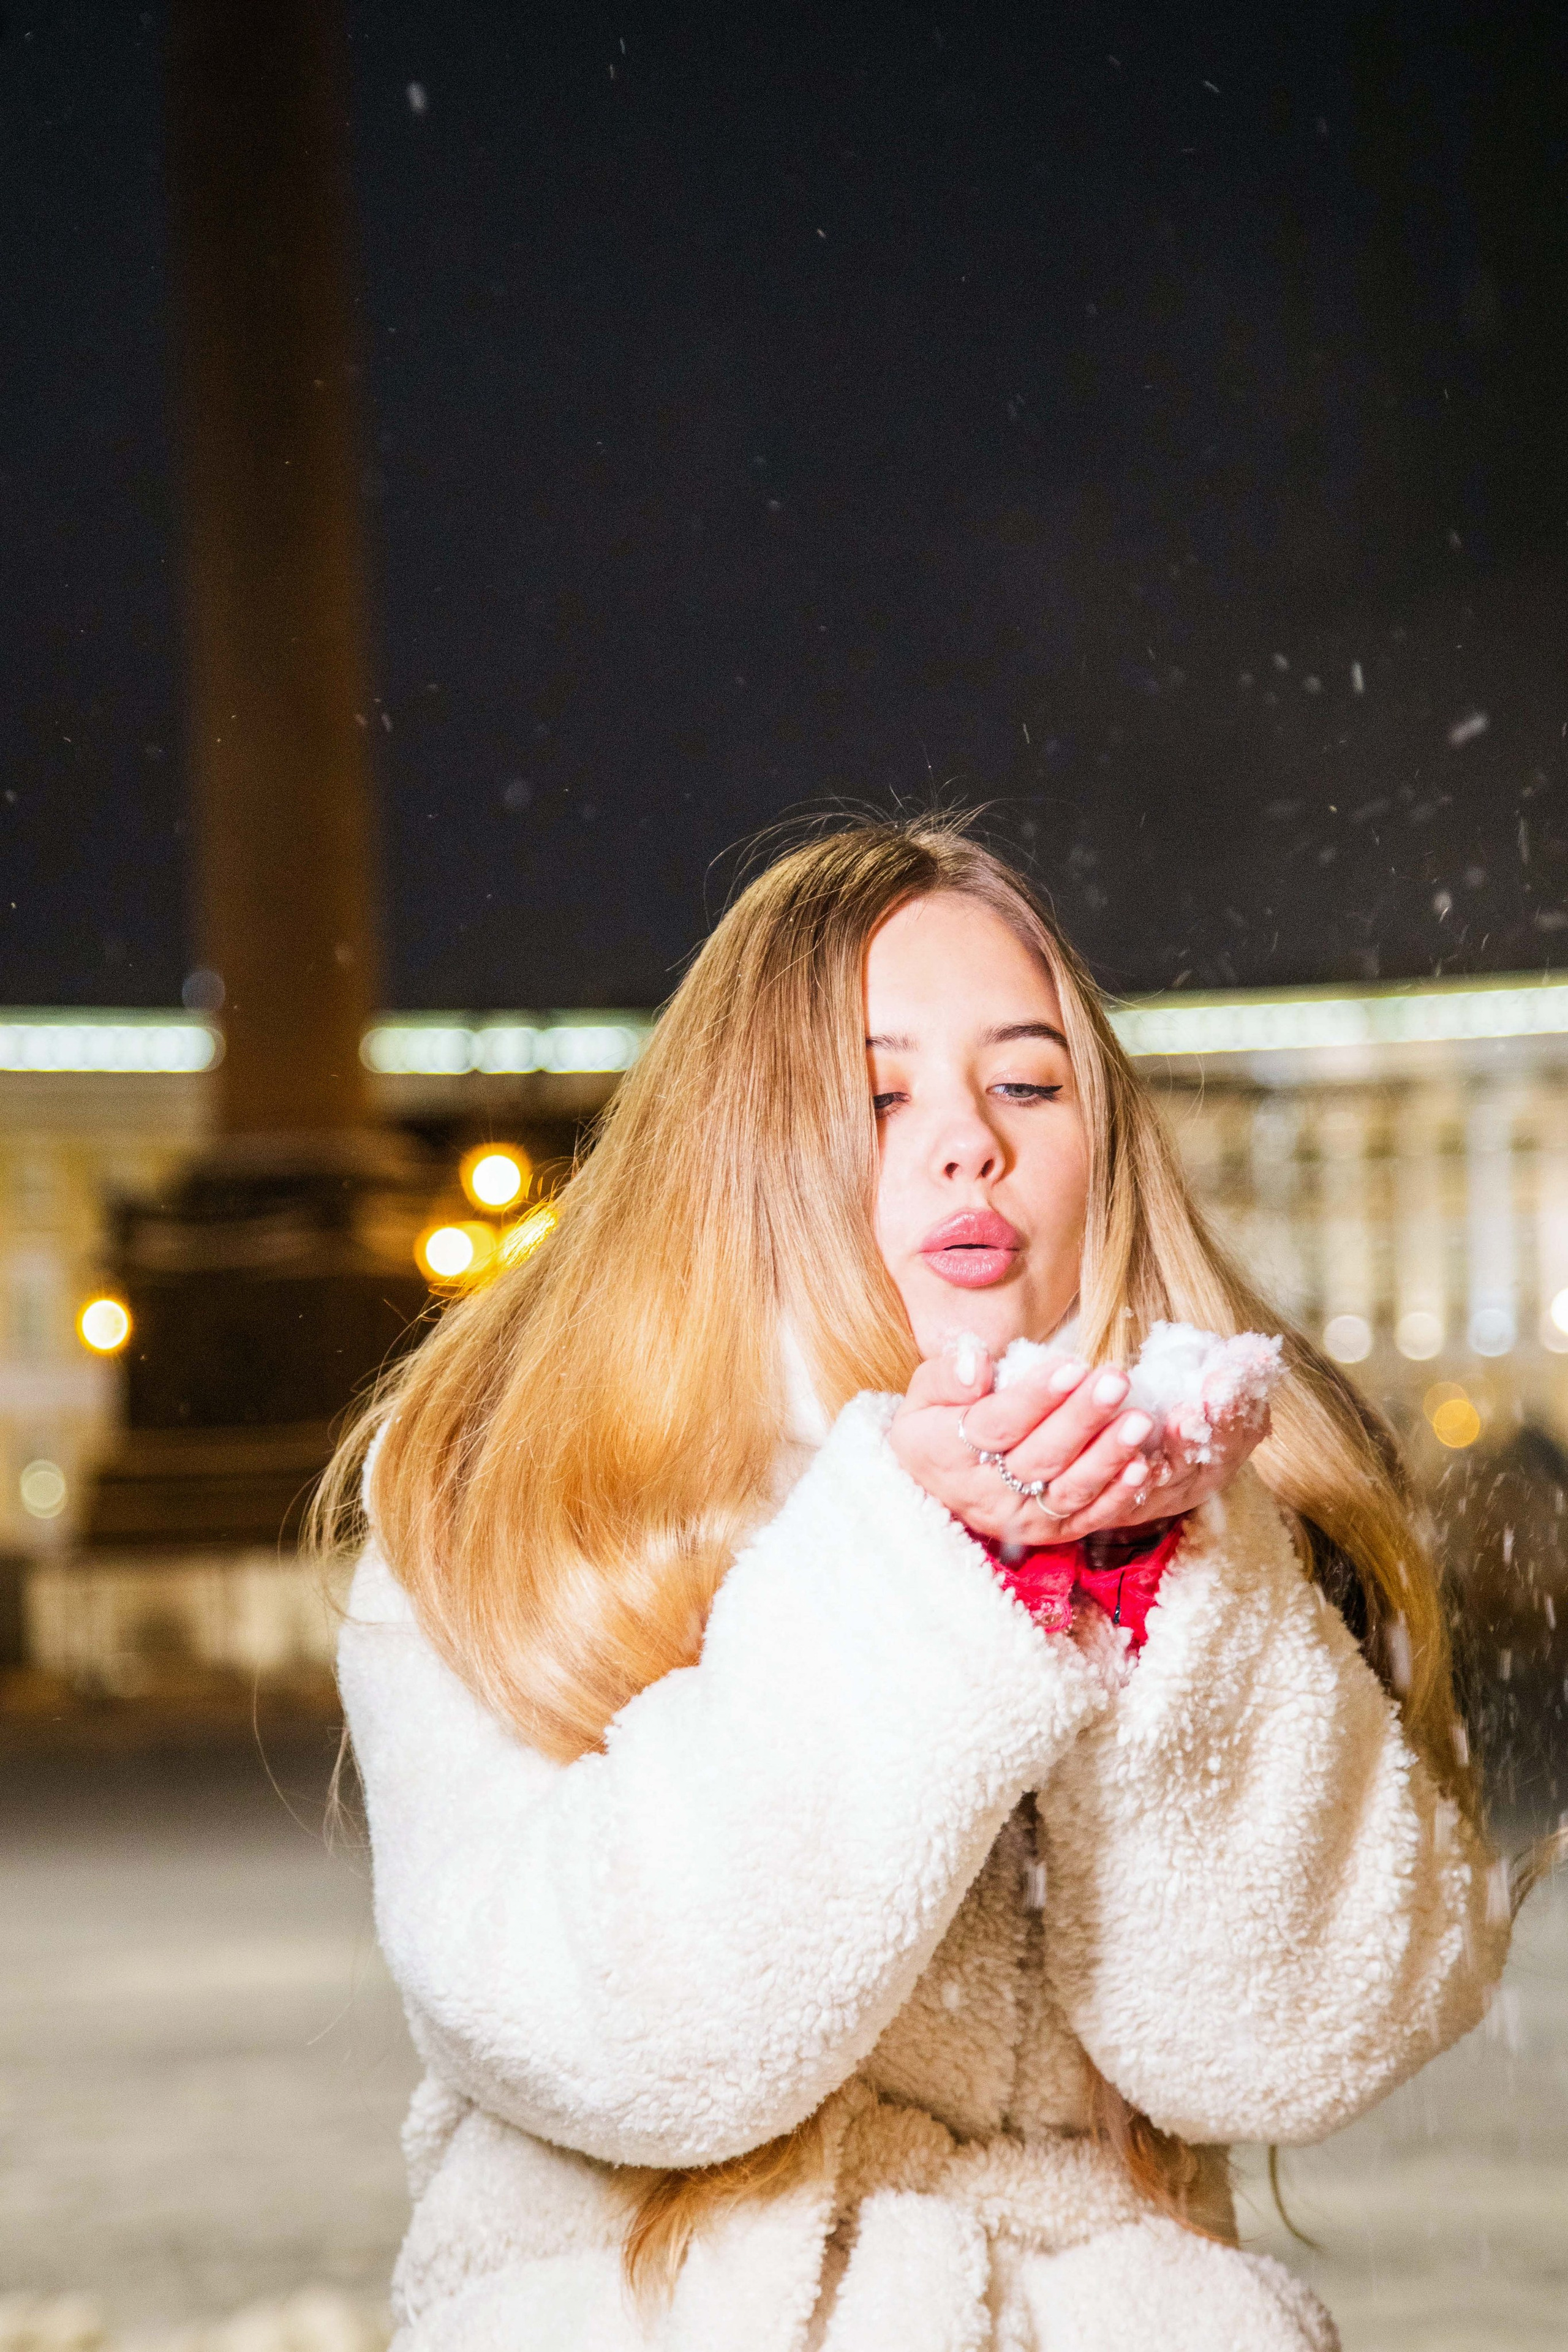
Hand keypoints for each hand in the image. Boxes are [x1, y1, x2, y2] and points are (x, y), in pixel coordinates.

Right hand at [888, 1343, 1271, 1545]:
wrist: (936, 1483)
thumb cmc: (937, 1424)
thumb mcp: (925, 1392)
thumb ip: (947, 1375)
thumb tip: (977, 1365)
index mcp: (946, 1453)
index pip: (998, 1424)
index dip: (1035, 1398)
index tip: (1071, 1366)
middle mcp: (984, 1494)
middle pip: (1040, 1457)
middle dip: (1082, 1418)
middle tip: (1115, 1381)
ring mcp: (1020, 1518)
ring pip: (1069, 1490)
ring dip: (1108, 1456)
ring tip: (1140, 1421)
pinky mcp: (1050, 1531)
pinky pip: (1087, 1517)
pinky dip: (1117, 1496)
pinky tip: (1142, 1467)